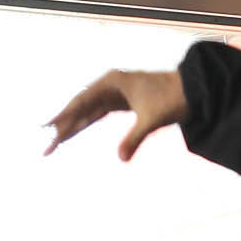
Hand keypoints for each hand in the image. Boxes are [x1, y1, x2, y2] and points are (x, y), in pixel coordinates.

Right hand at [46, 66, 190, 162]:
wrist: (193, 90)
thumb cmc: (173, 98)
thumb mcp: (152, 119)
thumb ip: (134, 138)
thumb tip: (121, 158)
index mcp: (112, 82)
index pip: (82, 101)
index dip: (64, 116)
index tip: (47, 127)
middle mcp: (109, 85)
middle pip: (80, 107)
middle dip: (64, 127)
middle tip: (47, 146)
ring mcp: (114, 93)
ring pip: (87, 112)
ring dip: (72, 127)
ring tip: (54, 143)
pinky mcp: (121, 102)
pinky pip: (97, 114)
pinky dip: (86, 123)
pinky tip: (73, 133)